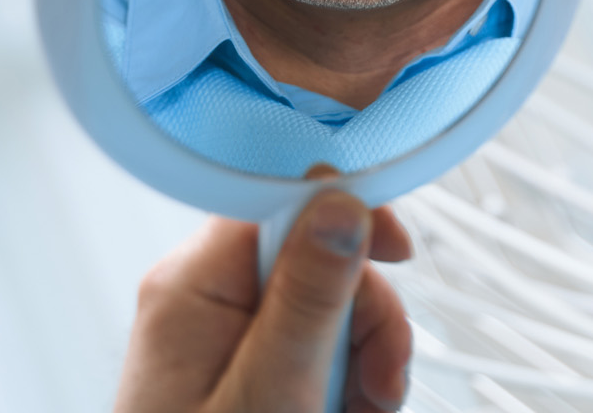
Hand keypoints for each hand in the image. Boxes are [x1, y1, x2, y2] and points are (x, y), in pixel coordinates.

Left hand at [114, 190, 415, 412]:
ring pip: (327, 311)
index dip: (346, 218)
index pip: (279, 204)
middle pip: (317, 261)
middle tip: (376, 386)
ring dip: (362, 362)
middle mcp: (204, 301)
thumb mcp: (270, 392)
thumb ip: (307, 297)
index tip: (400, 253)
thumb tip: (340, 201)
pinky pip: (315, 351)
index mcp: (192, 285)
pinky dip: (344, 385)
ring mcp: (223, 338)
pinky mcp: (245, 373)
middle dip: (364, 320)